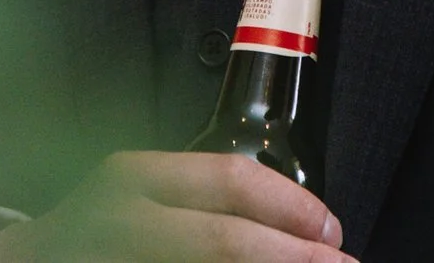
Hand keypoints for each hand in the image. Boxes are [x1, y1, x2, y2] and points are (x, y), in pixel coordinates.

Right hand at [0, 152, 350, 262]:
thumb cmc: (100, 233)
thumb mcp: (144, 197)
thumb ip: (207, 204)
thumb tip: (305, 231)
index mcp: (134, 178)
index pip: (231, 182)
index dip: (293, 209)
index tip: (333, 232)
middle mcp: (121, 219)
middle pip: (225, 242)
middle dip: (296, 259)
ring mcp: (113, 258)